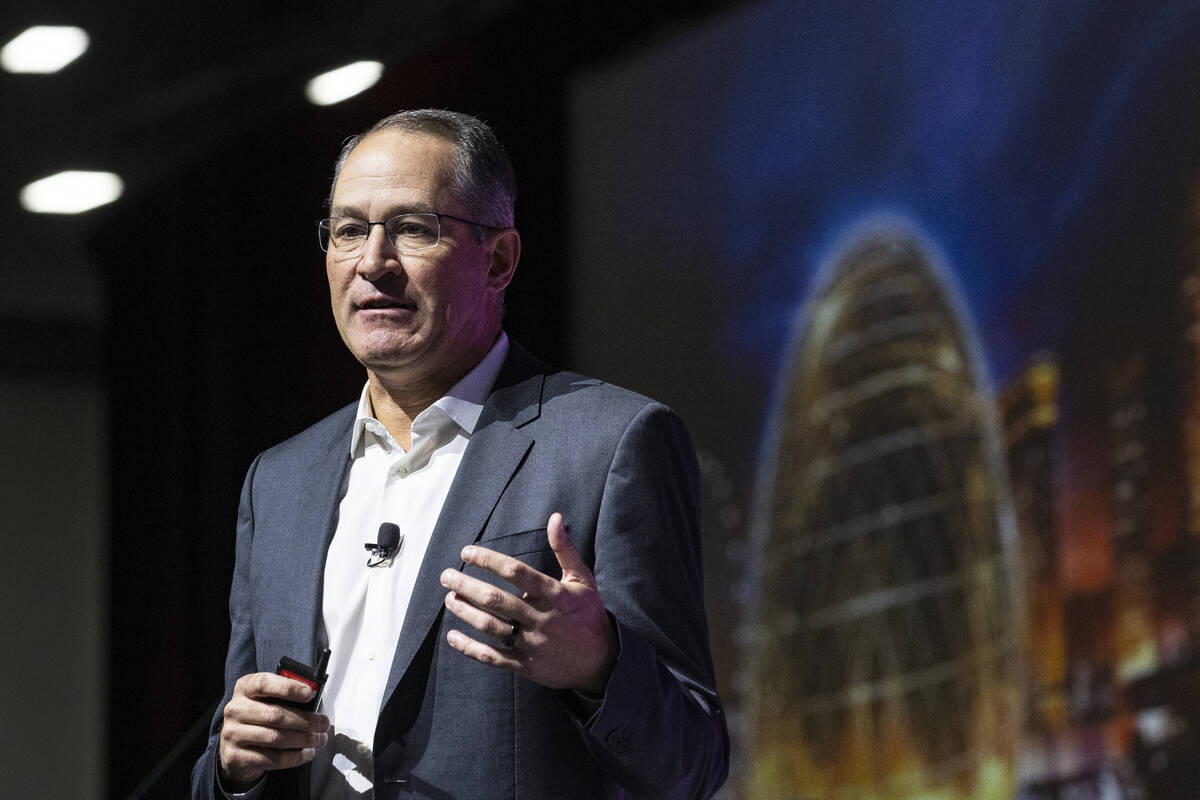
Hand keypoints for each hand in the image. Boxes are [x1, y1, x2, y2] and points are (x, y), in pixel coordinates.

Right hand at [217, 672, 330, 790]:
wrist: (235, 746)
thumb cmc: (259, 716)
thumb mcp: (268, 699)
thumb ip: (287, 696)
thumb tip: (315, 699)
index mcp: (244, 688)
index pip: (264, 683)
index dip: (288, 688)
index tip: (310, 693)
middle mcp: (235, 710)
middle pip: (274, 715)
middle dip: (305, 720)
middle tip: (323, 724)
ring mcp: (233, 734)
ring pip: (275, 738)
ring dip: (303, 739)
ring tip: (318, 739)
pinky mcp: (236, 756)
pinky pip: (272, 759)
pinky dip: (295, 757)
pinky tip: (307, 753)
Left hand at [440, 513, 617, 694]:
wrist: (601, 662)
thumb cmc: (588, 614)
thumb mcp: (582, 579)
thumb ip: (565, 549)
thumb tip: (555, 517)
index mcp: (554, 594)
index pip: (515, 572)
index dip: (488, 560)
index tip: (467, 552)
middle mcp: (541, 618)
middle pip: (496, 599)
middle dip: (466, 586)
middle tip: (446, 576)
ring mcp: (532, 644)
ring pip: (491, 627)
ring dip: (465, 612)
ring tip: (449, 598)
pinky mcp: (525, 666)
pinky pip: (492, 657)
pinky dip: (469, 648)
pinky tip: (453, 636)